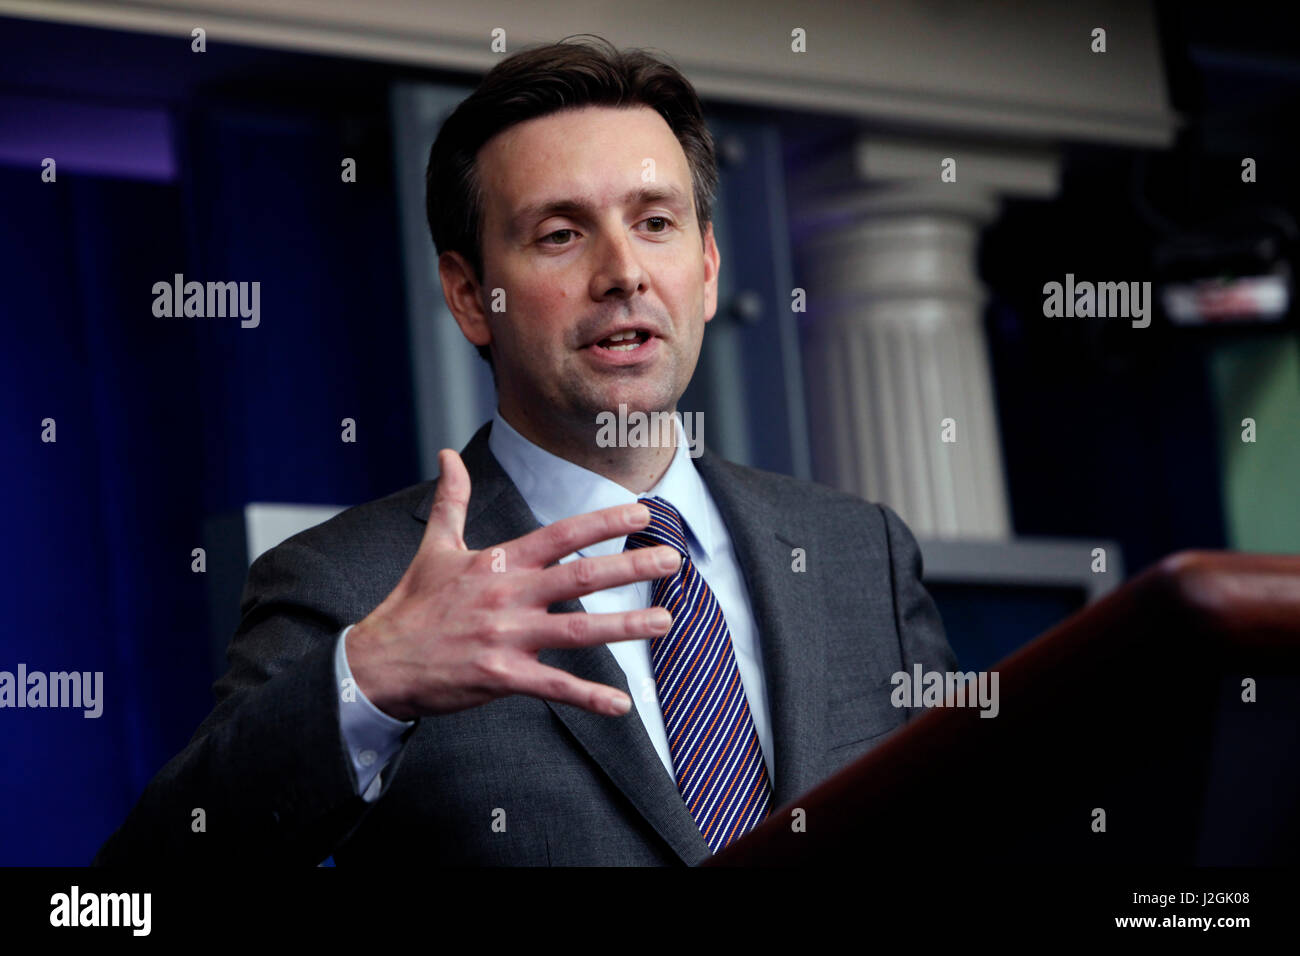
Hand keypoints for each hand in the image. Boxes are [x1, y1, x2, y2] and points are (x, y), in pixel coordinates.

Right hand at [346, 448, 680, 719]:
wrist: (377, 663)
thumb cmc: (411, 605)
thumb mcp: (434, 548)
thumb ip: (450, 500)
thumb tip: (446, 455)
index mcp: (499, 563)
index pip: (561, 535)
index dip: (604, 522)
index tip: (642, 511)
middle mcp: (508, 595)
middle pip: (581, 576)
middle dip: (630, 566)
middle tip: (672, 559)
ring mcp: (506, 637)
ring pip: (578, 630)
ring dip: (625, 626)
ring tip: (664, 620)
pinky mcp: (500, 677)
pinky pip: (554, 686)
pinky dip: (589, 697)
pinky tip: (621, 705)